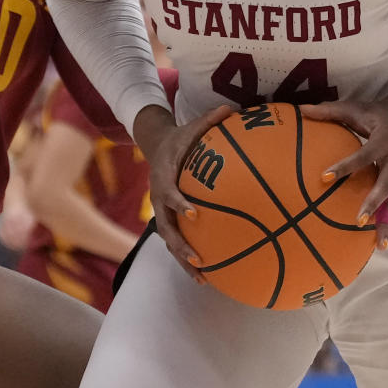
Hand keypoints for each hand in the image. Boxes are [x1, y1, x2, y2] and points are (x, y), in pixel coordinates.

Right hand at [133, 101, 230, 280]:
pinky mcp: (169, 220)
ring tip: (202, 279)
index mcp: (164, 177)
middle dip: (180, 245)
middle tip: (198, 258)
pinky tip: (209, 275)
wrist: (156, 146)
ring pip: (169, 241)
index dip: (178, 203)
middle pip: (166, 227)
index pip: (168, 193)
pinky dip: (188, 258)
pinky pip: (177, 241)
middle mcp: (159, 199)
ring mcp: (162, 212)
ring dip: (183, 260)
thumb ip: (210, 120)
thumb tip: (230, 109)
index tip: (193, 213)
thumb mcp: (191, 127)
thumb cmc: (180, 138)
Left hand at [301, 86, 387, 249]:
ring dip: (386, 221)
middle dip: (373, 203)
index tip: (324, 177)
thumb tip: (300, 110)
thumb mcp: (355, 107)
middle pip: (385, 184)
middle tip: (357, 220)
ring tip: (378, 244)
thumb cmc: (376, 112)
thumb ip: (328, 110)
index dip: (344, 166)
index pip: (363, 155)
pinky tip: (380, 241)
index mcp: (384, 139)